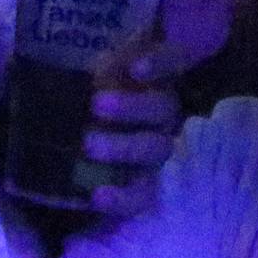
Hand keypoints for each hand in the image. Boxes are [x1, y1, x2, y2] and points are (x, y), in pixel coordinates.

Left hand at [83, 31, 199, 218]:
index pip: (175, 61)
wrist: (83, 150)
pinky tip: (98, 195)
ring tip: (89, 144)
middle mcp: (166, 115)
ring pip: (155, 149)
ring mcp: (160, 151)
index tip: (136, 68)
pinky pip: (142, 195)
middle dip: (131, 106)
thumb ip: (111, 63)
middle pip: (163, 107)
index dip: (161, 62)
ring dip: (123, 146)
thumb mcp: (104, 72)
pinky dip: (122, 197)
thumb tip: (105, 61)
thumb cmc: (98, 97)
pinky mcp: (146, 187)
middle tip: (97, 104)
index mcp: (159, 79)